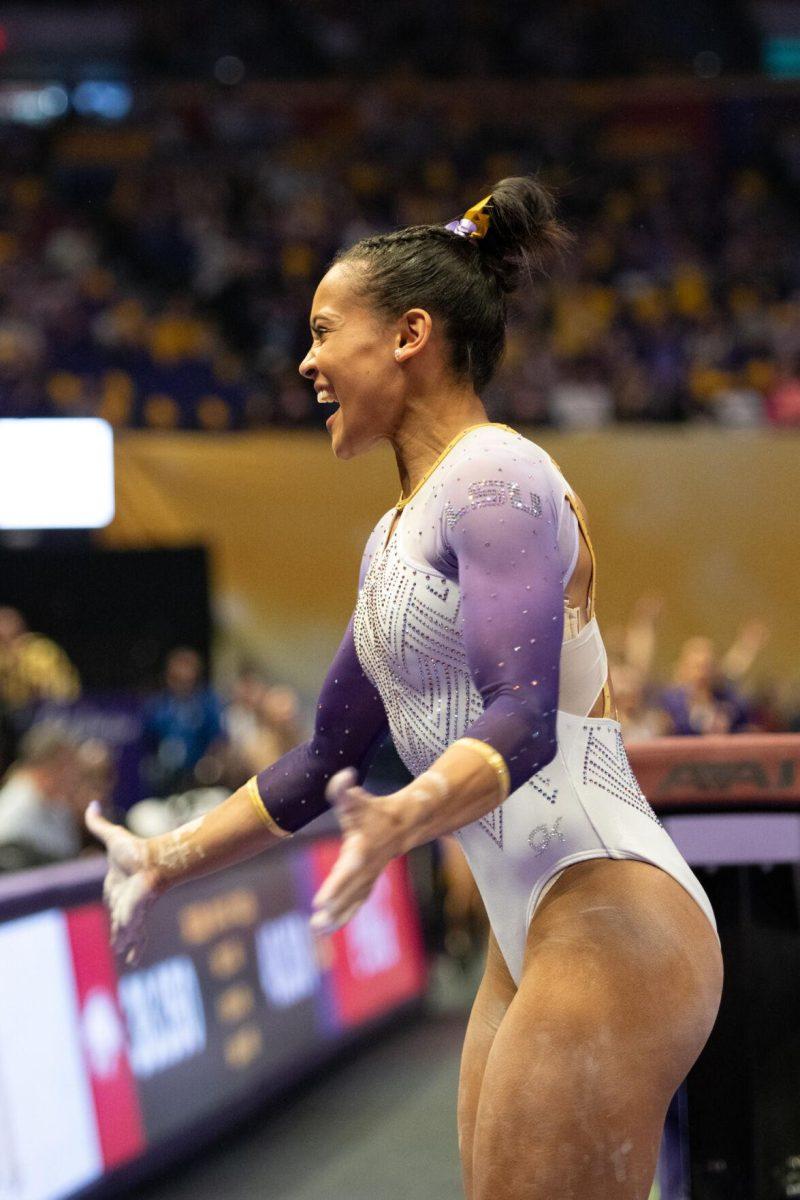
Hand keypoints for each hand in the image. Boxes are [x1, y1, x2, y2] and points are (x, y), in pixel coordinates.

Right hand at [85, 801, 159, 965]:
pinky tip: (134, 959)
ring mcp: (131, 910)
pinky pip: (136, 935)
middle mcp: (124, 899)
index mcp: (116, 884)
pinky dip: (135, 946)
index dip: (115, 905)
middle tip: (119, 943)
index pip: (113, 898)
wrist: (154, 861)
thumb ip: (98, 823)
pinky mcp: (138, 918)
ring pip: (127, 931)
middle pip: (119, 919)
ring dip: (127, 943)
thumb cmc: (135, 850)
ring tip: (126, 956)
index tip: (118, 913)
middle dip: (120, 931)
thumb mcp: (112, 836)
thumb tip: (92, 804)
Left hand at [310, 768, 401, 934]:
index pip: (347, 871)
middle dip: (335, 908)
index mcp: (361, 849)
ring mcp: (369, 878)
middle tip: (317, 923)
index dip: (335, 887)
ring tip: (318, 930)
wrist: (403, 823)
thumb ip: (343, 789)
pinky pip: (356, 903)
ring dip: (337, 917)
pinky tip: (327, 927)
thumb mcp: (356, 798)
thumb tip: (343, 775)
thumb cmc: (374, 810)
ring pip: (353, 902)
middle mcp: (366, 868)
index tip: (320, 902)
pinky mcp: (367, 883)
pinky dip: (344, 915)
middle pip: (349, 892)